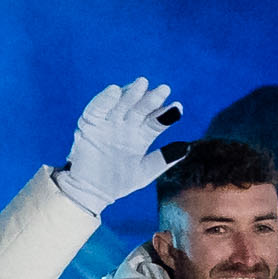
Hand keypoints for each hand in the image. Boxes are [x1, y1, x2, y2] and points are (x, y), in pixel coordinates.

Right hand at [58, 78, 183, 213]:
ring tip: (142, 85)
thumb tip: (187, 148)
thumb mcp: (145, 172)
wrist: (90, 193)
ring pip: (121, 104)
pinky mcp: (90, 124)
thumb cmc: (119, 182)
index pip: (155, 120)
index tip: (178, 107)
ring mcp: (108, 124)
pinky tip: (115, 91)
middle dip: (151, 99)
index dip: (166, 114)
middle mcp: (126, 126)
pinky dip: (104, 100)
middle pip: (140, 108)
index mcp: (141, 135)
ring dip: (131, 94)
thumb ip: (164, 159)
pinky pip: (97, 109)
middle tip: (164, 89)